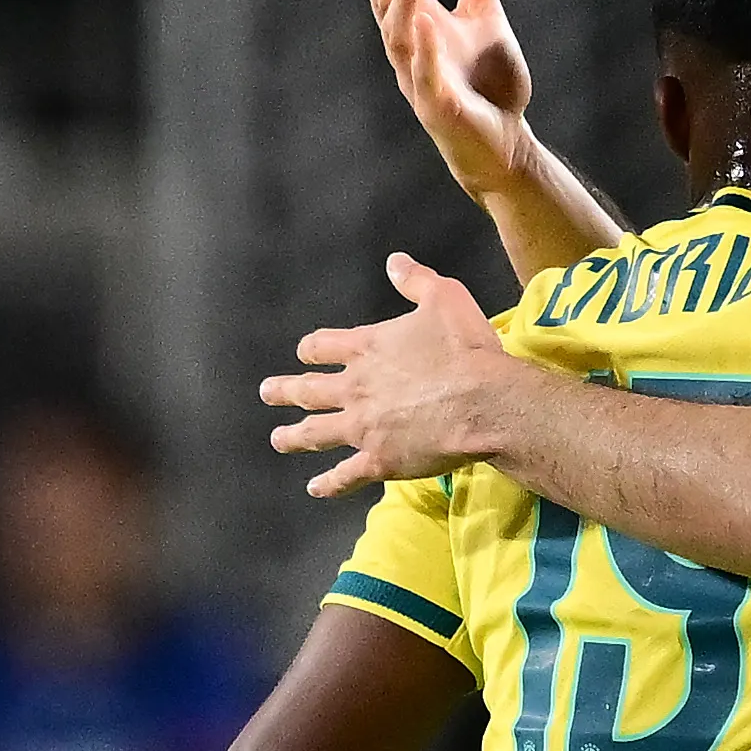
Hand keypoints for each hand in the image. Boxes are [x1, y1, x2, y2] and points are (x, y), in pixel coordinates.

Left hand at [260, 254, 524, 498]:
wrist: (483, 401)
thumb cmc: (465, 349)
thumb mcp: (444, 298)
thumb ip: (415, 280)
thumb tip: (394, 262)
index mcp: (366, 348)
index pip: (323, 345)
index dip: (311, 348)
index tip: (304, 353)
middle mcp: (355, 388)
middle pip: (308, 390)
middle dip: (285, 391)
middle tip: (266, 393)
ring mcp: (363, 427)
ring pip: (316, 433)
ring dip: (293, 437)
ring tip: (277, 439)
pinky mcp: (379, 461)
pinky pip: (346, 475)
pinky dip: (328, 483)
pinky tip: (314, 488)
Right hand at [369, 0, 533, 201]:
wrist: (505, 142)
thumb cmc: (488, 82)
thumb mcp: (484, 13)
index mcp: (417, 25)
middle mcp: (409, 50)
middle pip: (383, 2)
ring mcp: (418, 79)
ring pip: (395, 37)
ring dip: (404, 2)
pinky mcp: (437, 108)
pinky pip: (423, 77)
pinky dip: (424, 50)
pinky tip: (429, 23)